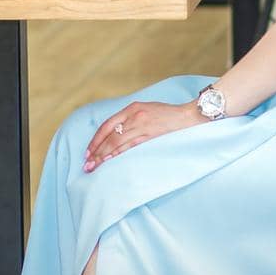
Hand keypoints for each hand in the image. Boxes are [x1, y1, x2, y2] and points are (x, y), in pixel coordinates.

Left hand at [84, 101, 205, 170]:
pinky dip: (117, 154)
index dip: (96, 139)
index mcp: (132, 108)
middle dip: (96, 151)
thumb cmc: (168, 114)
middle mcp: (134, 115)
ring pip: (117, 142)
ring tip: (94, 166)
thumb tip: (115, 134)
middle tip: (87, 164)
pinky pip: (130, 146)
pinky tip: (110, 161)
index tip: (88, 151)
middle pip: (109, 135)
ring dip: (103, 155)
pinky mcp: (150, 135)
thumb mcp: (146, 109)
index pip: (107, 125)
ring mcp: (142, 125)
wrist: (188, 116)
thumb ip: (131, 118)